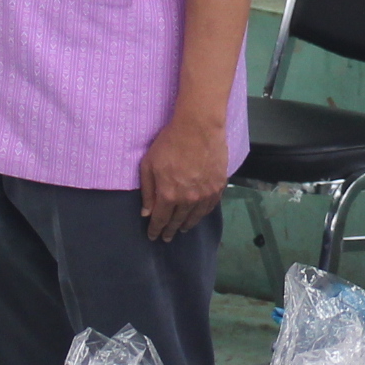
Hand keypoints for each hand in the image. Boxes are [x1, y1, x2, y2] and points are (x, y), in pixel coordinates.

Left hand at [138, 113, 228, 240]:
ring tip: (182, 229)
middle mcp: (188, 199)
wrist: (198, 127)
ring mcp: (206, 194)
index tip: (153, 237)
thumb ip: (147, 191)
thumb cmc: (169, 142)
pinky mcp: (218, 186)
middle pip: (178, 221)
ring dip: (187, 224)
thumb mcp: (149, 164)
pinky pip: (210, 206)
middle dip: (170, 230)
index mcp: (168, 195)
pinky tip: (199, 214)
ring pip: (195, 216)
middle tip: (167, 238)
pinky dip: (203, 213)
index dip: (156, 229)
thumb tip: (146, 212)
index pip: (161, 219)